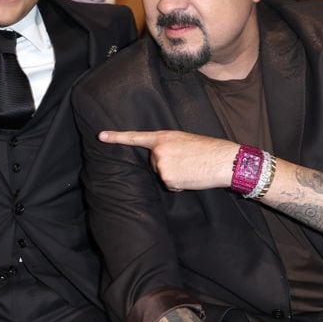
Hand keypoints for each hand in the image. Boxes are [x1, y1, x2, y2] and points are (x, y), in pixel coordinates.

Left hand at [99, 129, 238, 191]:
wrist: (222, 159)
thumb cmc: (207, 149)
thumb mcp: (184, 140)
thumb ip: (167, 146)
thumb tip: (159, 159)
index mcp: (163, 137)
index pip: (135, 137)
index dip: (116, 137)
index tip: (100, 136)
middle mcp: (158, 150)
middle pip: (154, 163)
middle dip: (168, 165)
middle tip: (187, 160)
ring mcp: (161, 165)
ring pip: (162, 175)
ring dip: (174, 175)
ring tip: (191, 167)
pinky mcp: (167, 179)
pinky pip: (170, 185)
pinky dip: (180, 184)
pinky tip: (191, 176)